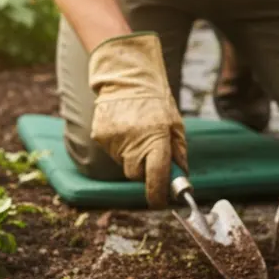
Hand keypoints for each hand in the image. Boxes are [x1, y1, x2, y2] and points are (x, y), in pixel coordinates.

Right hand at [88, 33, 187, 207]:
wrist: (126, 76)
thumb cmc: (156, 101)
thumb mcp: (176, 125)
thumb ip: (178, 153)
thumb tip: (179, 178)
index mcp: (157, 138)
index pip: (156, 177)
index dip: (158, 195)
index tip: (161, 202)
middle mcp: (134, 142)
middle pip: (137, 174)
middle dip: (145, 170)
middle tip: (150, 152)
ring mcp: (114, 140)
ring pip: (124, 163)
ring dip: (132, 155)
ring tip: (136, 131)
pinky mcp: (100, 136)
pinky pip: (113, 152)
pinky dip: (120, 146)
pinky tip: (124, 127)